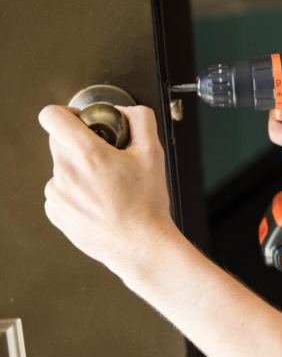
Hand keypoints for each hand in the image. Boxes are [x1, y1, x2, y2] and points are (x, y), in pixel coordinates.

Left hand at [39, 104, 179, 278]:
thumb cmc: (146, 204)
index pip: (52, 116)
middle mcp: (66, 172)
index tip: (78, 120)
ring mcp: (57, 194)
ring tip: (106, 187)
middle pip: (59, 142)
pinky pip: (61, 191)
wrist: (140, 245)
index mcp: (89, 154)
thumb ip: (141, 120)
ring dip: (79, 170)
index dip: (65, 113)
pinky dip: (76, 192)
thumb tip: (125, 111)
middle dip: (80, 143)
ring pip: (62, 168)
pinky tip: (98, 202)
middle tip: (106, 157)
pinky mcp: (55, 211)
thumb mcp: (154, 154)